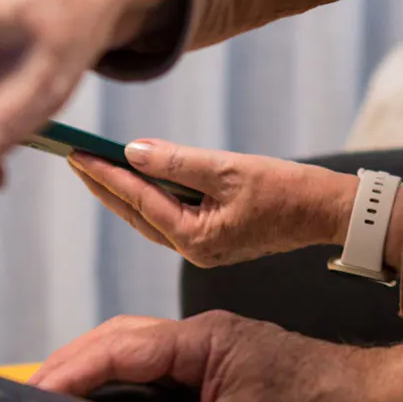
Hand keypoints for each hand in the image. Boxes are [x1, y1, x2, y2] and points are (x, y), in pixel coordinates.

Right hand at [31, 309, 376, 401]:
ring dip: (93, 382)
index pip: (119, 345)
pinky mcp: (218, 380)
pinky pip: (156, 383)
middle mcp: (203, 339)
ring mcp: (210, 359)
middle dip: (70, 369)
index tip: (30, 392)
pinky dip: (122, 398)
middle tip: (25, 401)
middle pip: (117, 344)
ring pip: (134, 362)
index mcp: (206, 336)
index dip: (70, 370)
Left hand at [64, 141, 360, 266]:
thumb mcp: (229, 168)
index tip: (77, 152)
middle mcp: (194, 250)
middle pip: (137, 215)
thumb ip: (178, 161)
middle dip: (105, 185)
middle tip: (74, 157)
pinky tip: (138, 181)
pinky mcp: (215, 239)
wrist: (328, 211)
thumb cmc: (287, 190)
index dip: (106, 174)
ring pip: (151, 218)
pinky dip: (151, 198)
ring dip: (124, 192)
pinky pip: (170, 217)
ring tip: (96, 166)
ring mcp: (204, 248)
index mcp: (196, 238)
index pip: (139, 200)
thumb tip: (133, 151)